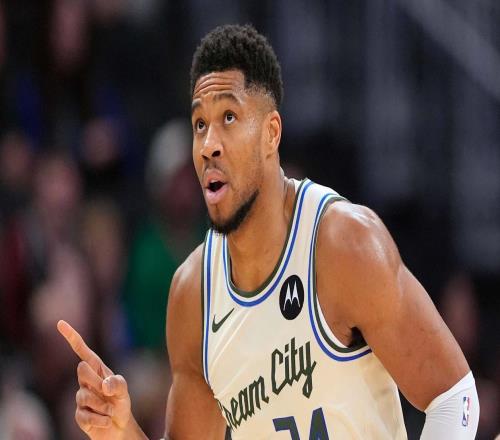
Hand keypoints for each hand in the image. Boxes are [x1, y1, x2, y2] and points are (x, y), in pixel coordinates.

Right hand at [57, 320, 143, 439]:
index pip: (82, 351)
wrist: (119, 427)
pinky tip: (106, 421)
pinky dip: (101, 419)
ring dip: (104, 405)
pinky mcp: (79, 415)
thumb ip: (118, 384)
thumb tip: (104, 384)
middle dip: (97, 381)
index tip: (60, 323)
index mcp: (97, 370)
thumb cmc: (120, 403)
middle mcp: (86, 381)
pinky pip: (86, 416)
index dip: (71, 336)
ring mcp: (80, 398)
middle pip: (82, 370)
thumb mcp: (124, 391)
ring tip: (111, 410)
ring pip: (85, 396)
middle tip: (109, 394)